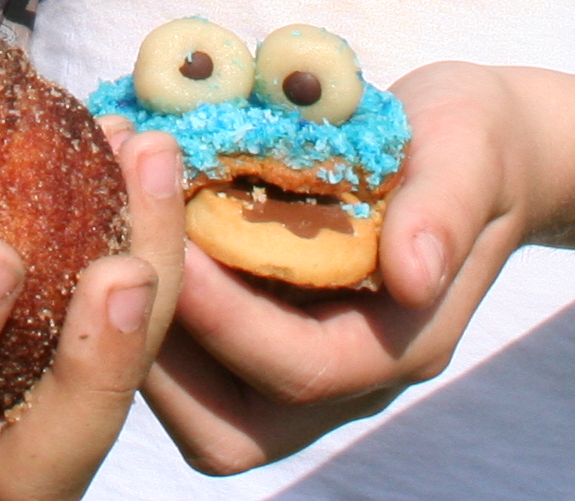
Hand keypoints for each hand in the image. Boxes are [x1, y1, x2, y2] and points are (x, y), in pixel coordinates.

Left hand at [141, 63, 545, 474]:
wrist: (471, 149)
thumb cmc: (471, 146)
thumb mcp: (471, 156)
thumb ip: (442, 212)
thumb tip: (415, 273)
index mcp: (398, 345)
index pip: (301, 369)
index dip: (228, 318)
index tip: (172, 244)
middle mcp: (342, 376)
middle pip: (230, 428)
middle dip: (160, 356)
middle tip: (111, 258)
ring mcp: (293, 358)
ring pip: (194, 404)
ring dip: (140, 332)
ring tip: (103, 238)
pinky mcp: (256, 328)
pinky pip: (188, 355)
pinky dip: (148, 301)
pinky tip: (119, 225)